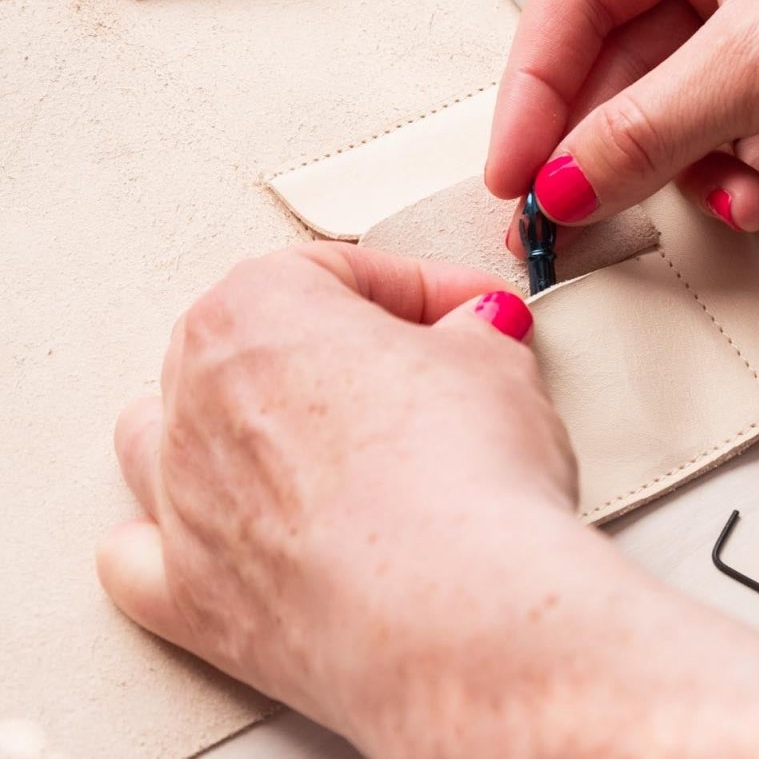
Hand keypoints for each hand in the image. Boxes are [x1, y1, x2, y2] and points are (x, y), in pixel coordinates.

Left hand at [98, 244, 584, 754]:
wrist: (452, 610)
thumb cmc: (459, 477)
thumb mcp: (493, 360)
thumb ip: (469, 332)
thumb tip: (468, 335)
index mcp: (256, 310)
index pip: (338, 270)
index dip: (421, 287)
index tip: (466, 310)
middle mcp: (197, 398)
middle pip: (248, 340)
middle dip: (333, 347)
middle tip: (420, 368)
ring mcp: (184, 500)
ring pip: (169, 432)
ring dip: (232, 425)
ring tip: (309, 437)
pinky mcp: (190, 598)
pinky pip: (143, 552)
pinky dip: (180, 537)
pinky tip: (234, 526)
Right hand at [487, 0, 758, 228]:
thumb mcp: (755, 64)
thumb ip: (642, 130)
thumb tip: (559, 184)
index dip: (533, 88)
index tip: (510, 167)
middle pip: (621, 70)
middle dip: (611, 149)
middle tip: (570, 218)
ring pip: (676, 118)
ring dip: (701, 170)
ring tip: (746, 194)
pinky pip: (730, 141)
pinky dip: (752, 174)